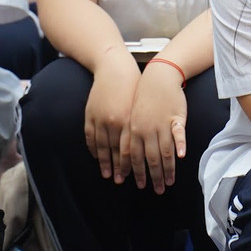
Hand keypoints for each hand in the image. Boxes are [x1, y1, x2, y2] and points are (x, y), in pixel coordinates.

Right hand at [84, 56, 138, 183]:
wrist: (115, 68)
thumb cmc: (135, 86)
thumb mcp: (145, 106)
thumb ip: (150, 126)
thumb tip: (160, 144)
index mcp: (131, 121)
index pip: (133, 151)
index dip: (135, 166)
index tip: (137, 178)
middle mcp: (115, 123)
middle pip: (118, 153)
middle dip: (120, 169)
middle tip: (121, 183)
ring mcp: (100, 120)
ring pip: (103, 148)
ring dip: (105, 164)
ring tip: (108, 176)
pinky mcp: (90, 115)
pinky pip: (90, 137)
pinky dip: (93, 149)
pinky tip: (97, 158)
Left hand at [125, 63, 187, 192]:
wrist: (158, 77)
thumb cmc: (144, 98)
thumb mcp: (133, 117)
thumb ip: (133, 137)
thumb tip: (131, 158)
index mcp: (134, 131)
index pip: (135, 157)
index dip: (137, 172)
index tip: (141, 186)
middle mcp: (147, 130)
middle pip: (150, 158)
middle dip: (154, 176)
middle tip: (158, 190)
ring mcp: (162, 124)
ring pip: (165, 150)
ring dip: (168, 168)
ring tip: (170, 181)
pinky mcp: (176, 117)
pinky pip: (178, 133)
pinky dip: (180, 144)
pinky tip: (181, 156)